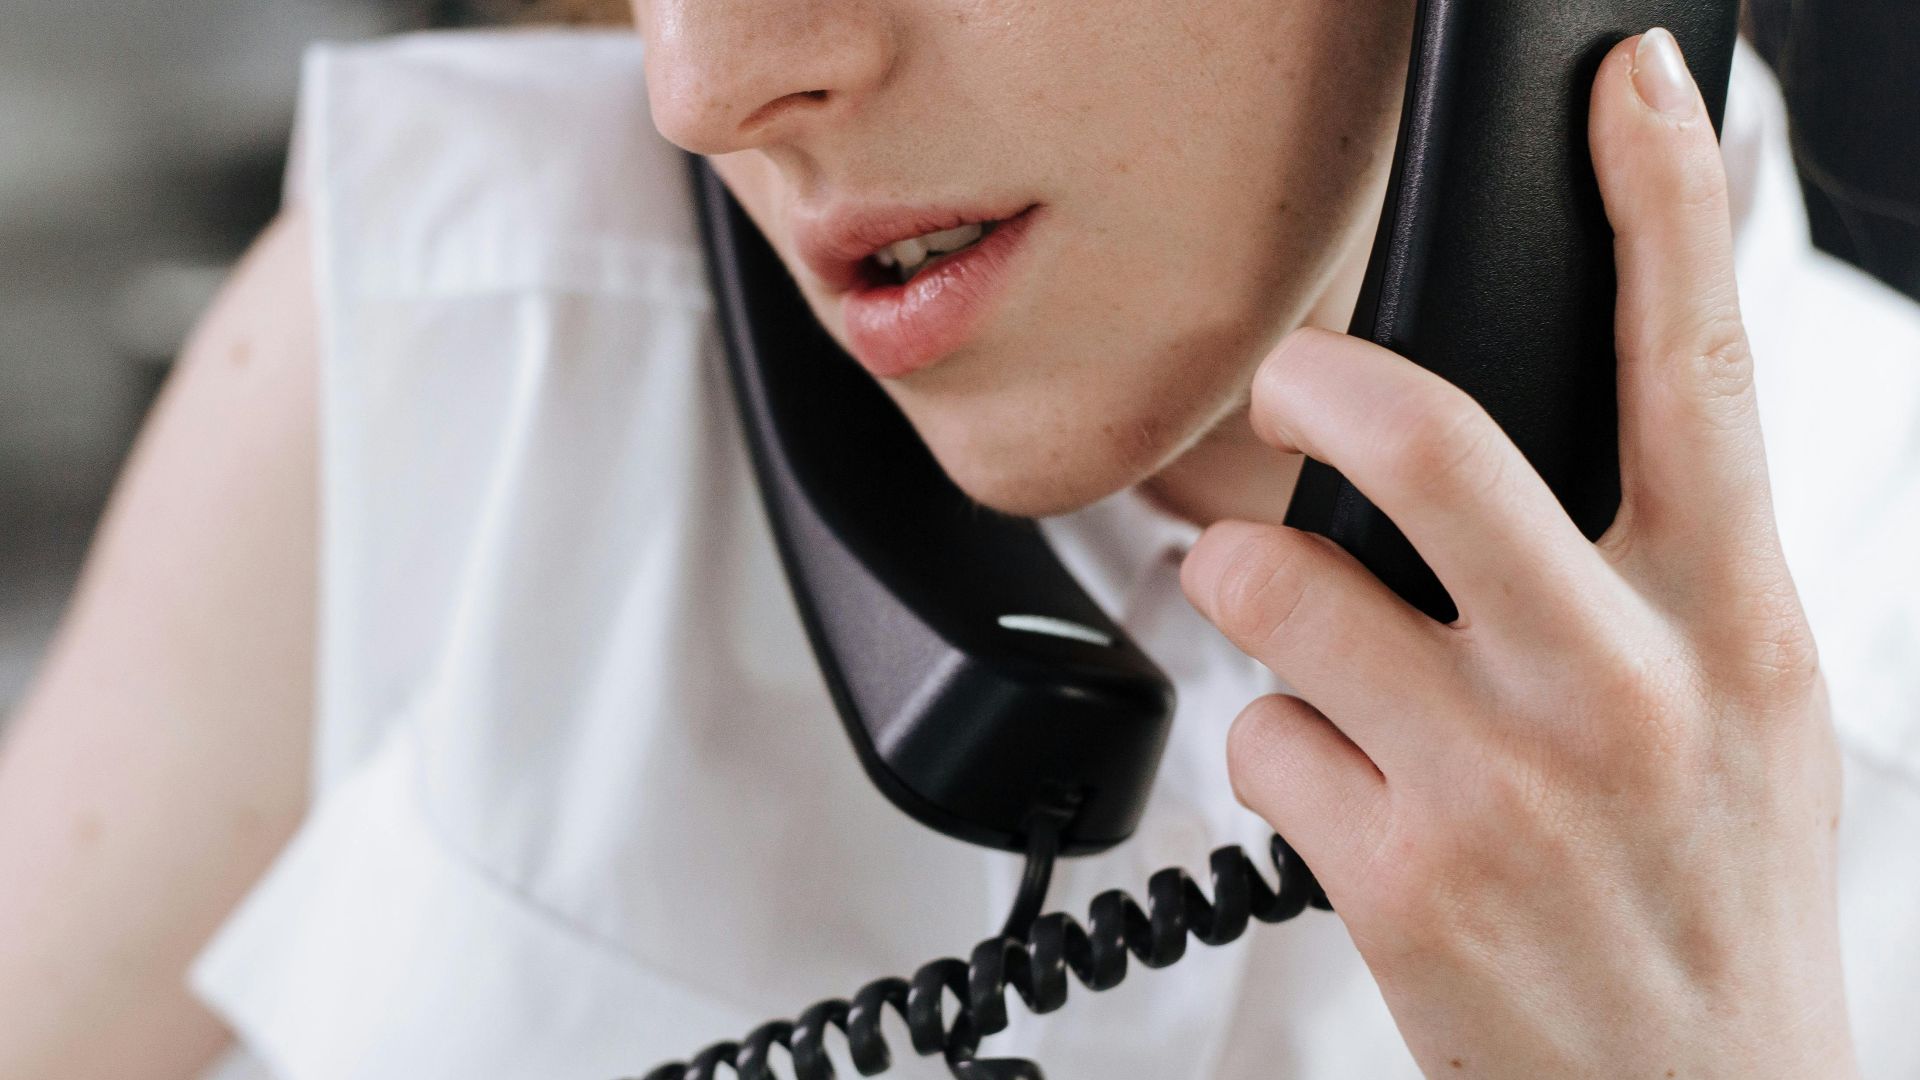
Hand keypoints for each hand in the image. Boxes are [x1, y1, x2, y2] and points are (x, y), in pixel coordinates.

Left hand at [1180, 30, 1857, 1079]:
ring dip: (1259, 589)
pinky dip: (1273, 747)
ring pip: (1285, 586)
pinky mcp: (1392, 873)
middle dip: (1330, 382)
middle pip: (1439, 446)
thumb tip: (1582, 424)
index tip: (1621, 87)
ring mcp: (1496, 784)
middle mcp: (1616, 686)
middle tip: (1296, 370)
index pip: (1699, 365)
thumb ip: (1665, 566)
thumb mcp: (1750, 710)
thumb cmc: (1710, 900)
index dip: (1664, 200)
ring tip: (1309, 639)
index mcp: (1729, 621)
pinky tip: (1342, 795)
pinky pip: (1256, 733)